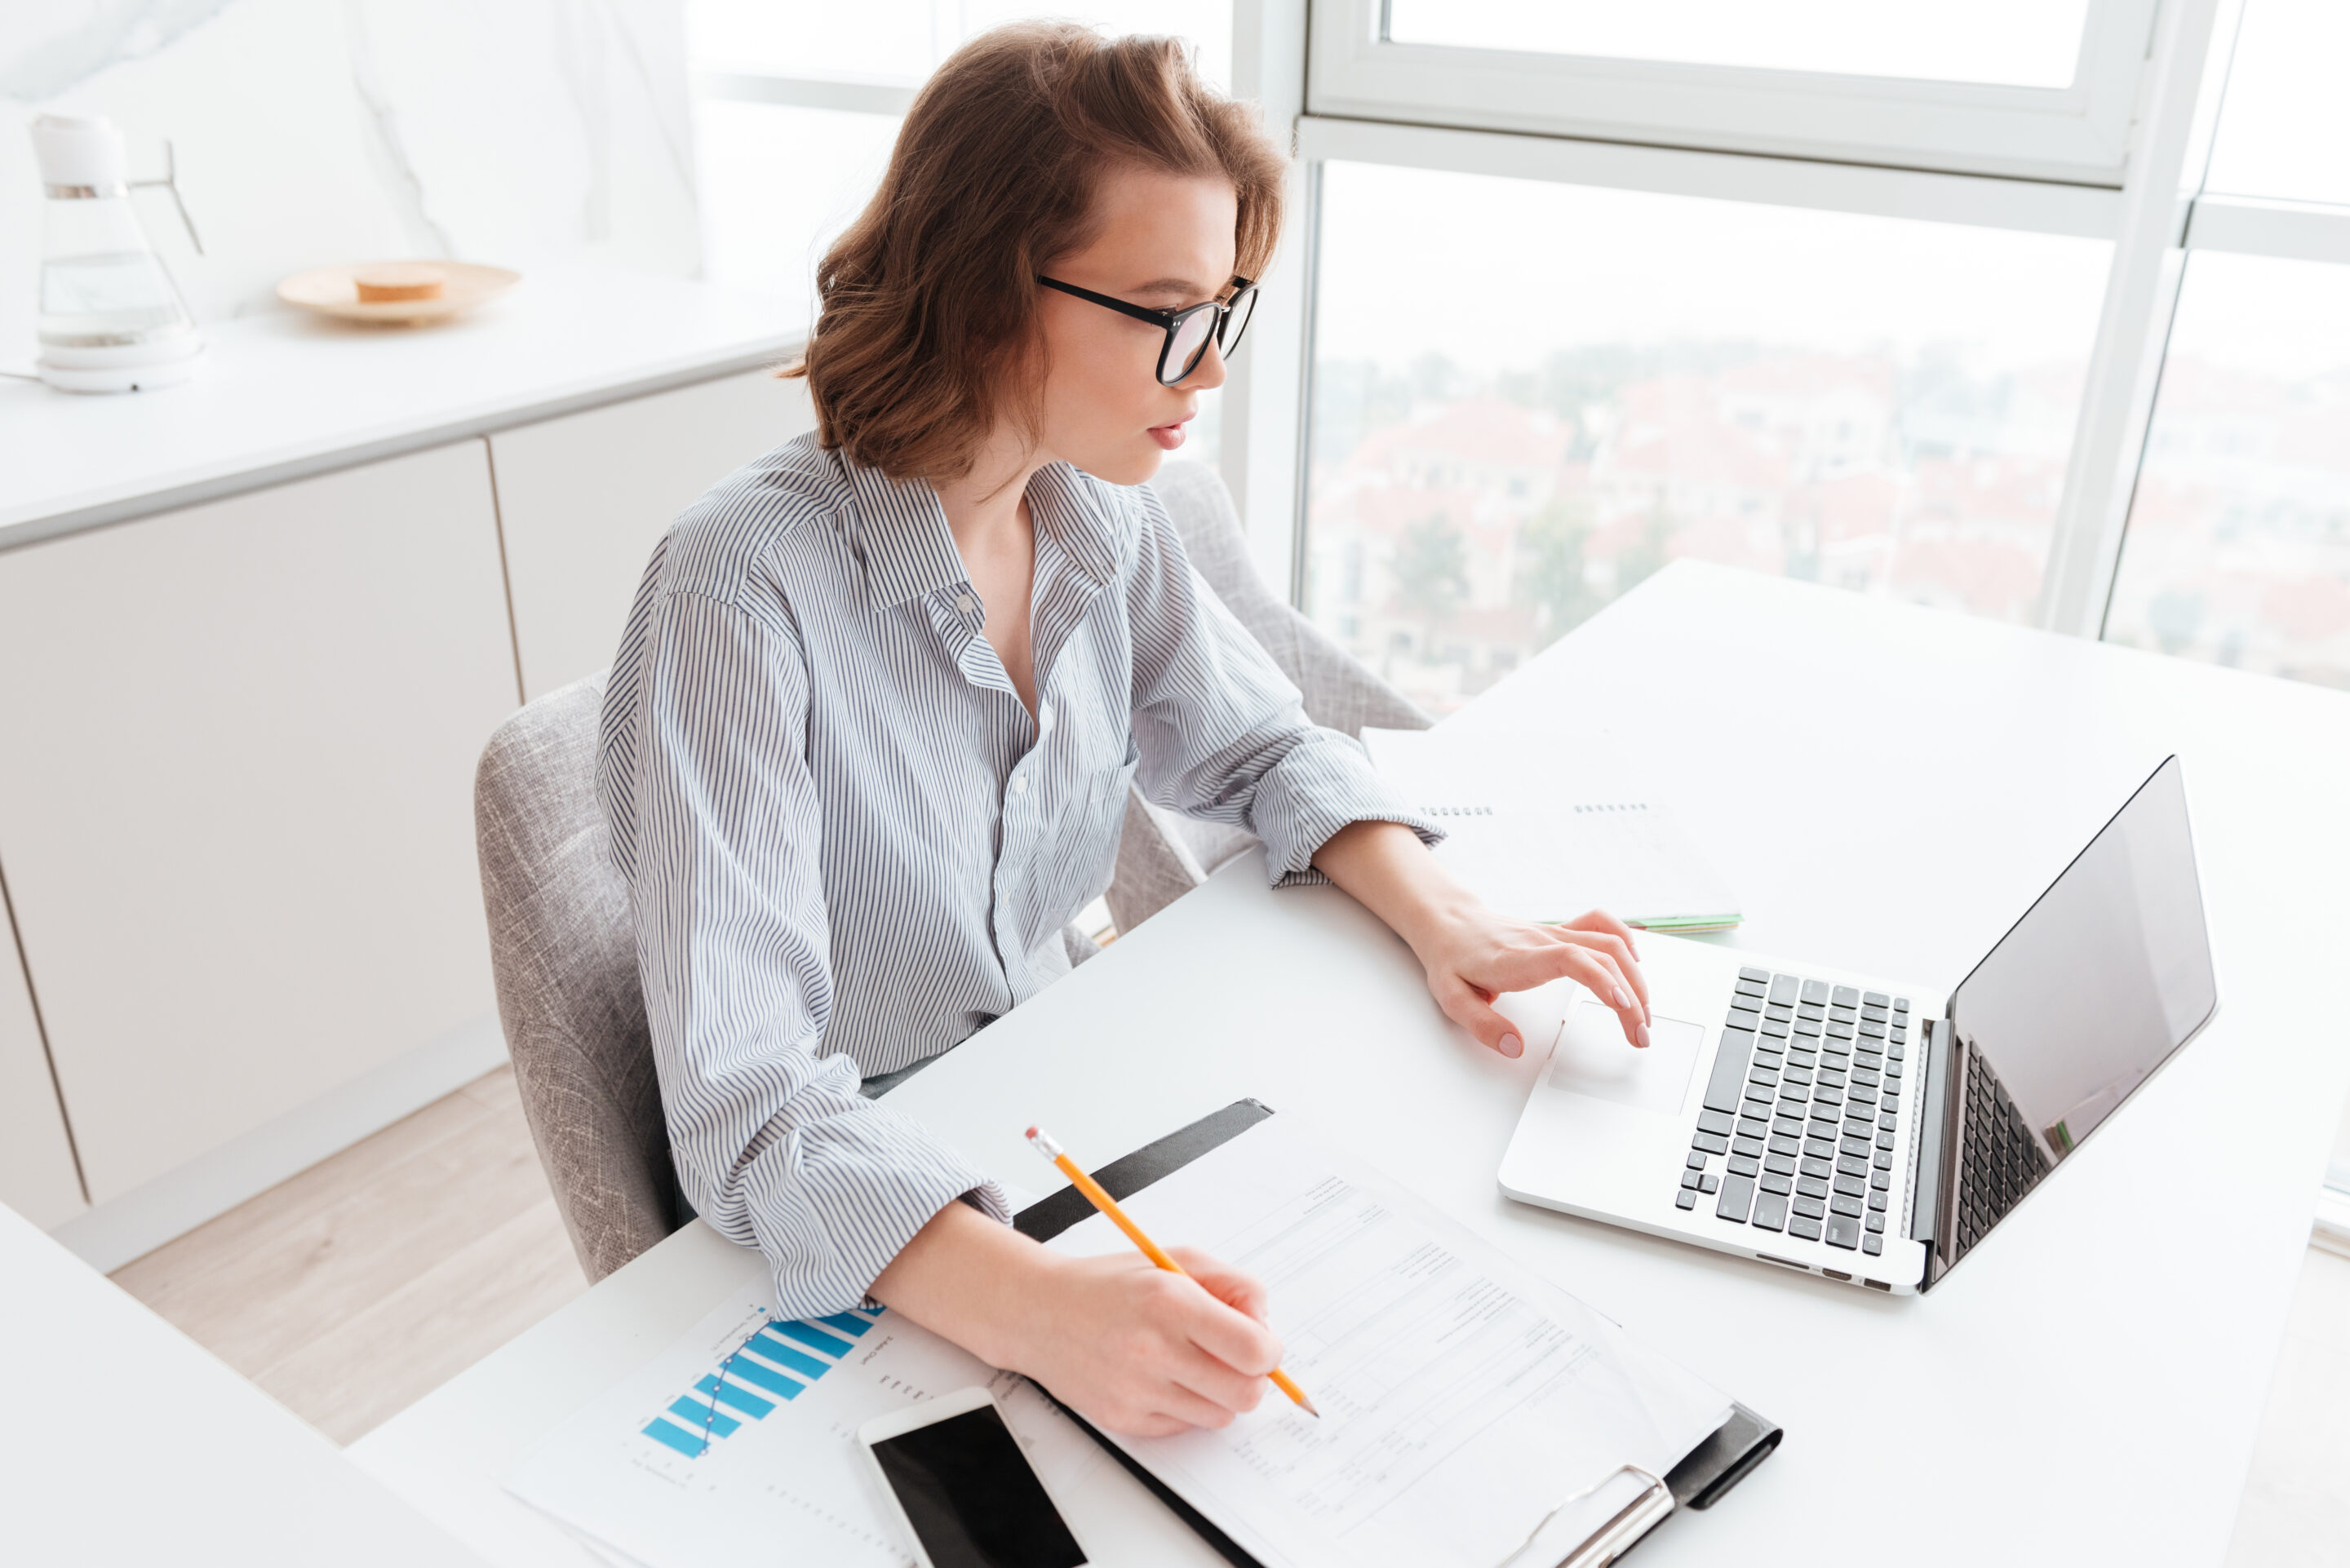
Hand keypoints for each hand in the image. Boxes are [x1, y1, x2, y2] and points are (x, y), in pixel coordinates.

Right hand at [1003, 1246, 1283, 1436]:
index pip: (1254, 1350)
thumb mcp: (1176, 1260)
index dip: (1269, 1350)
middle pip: (1245, 1393)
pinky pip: (1183, 1427)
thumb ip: (1234, 1286)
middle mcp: (1152, 1350)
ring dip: (1217, 1393)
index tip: (1261, 1343)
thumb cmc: (1111, 1284)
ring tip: (1191, 1363)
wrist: (1039, 1312)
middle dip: (1251, 1377)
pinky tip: (1161, 1377)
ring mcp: (1135, 1391)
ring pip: (1219, 1416)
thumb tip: (1266, 1328)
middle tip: (1234, 1358)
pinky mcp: (1122, 1419)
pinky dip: (1184, 1406)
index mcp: (1170, 1302)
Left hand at [1412, 903, 1650, 1055]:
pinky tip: (1636, 964)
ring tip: (1644, 1015)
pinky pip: (1600, 925)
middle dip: (1631, 997)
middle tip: (1640, 1035)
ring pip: (1610, 943)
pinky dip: (1625, 940)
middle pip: (1603, 956)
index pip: (1570, 959)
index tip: (1623, 1006)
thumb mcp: (1451, 998)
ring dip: (1636, 977)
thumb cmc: (1452, 960)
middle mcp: (1544, 941)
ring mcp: (1555, 934)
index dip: (1601, 978)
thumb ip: (1482, 1024)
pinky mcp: (1560, 933)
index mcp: (1519, 958)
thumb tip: (1514, 1047)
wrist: (1448, 922)